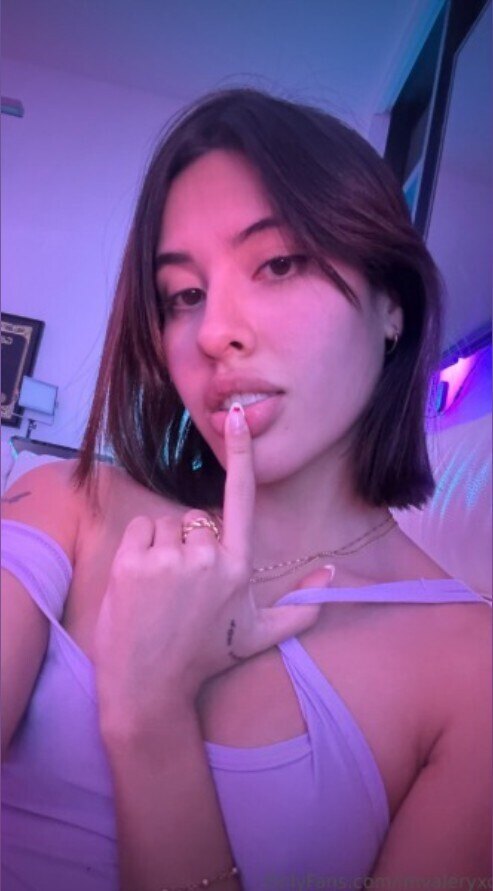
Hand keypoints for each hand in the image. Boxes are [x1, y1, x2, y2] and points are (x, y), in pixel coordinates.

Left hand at [93, 403, 334, 732]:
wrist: (149, 688)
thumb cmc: (203, 658)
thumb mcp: (258, 634)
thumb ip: (301, 605)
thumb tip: (332, 574)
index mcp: (239, 568)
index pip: (243, 499)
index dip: (243, 455)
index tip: (236, 417)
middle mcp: (209, 557)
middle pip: (197, 521)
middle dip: (190, 545)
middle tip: (183, 590)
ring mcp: (170, 559)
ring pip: (167, 525)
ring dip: (162, 549)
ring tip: (161, 591)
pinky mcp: (134, 562)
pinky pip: (139, 529)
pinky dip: (137, 548)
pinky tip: (141, 583)